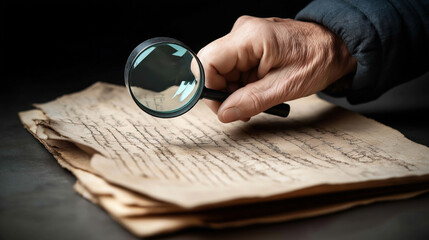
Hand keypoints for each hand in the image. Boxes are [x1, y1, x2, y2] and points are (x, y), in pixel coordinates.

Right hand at [198, 16, 356, 122]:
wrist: (336, 45)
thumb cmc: (318, 59)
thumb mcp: (285, 87)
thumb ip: (251, 101)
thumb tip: (224, 113)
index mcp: (250, 37)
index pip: (208, 61)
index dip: (209, 88)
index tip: (221, 107)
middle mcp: (243, 32)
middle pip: (213, 67)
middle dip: (224, 92)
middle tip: (244, 108)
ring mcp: (246, 37)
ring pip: (222, 70)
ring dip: (234, 91)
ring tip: (257, 99)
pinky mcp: (250, 44)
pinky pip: (234, 68)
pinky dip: (242, 84)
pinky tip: (258, 90)